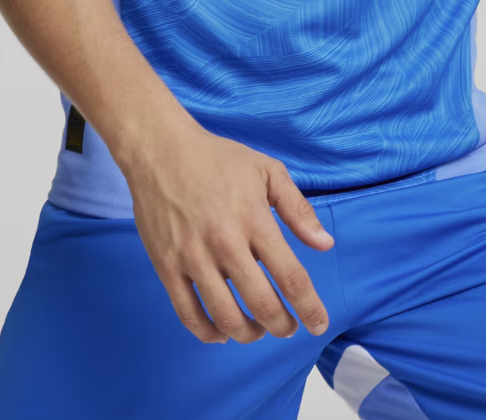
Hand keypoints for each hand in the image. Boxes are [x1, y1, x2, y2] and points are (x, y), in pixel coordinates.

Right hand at [123, 118, 335, 344]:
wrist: (161, 150)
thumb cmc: (218, 159)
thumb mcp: (267, 171)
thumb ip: (297, 209)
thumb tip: (325, 244)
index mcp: (254, 219)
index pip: (290, 276)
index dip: (309, 307)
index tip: (319, 324)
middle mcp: (225, 242)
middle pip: (261, 304)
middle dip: (282, 326)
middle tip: (288, 329)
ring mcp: (193, 257)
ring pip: (225, 316)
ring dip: (248, 334)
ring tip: (258, 330)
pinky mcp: (166, 266)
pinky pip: (188, 313)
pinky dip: (207, 332)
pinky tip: (221, 332)